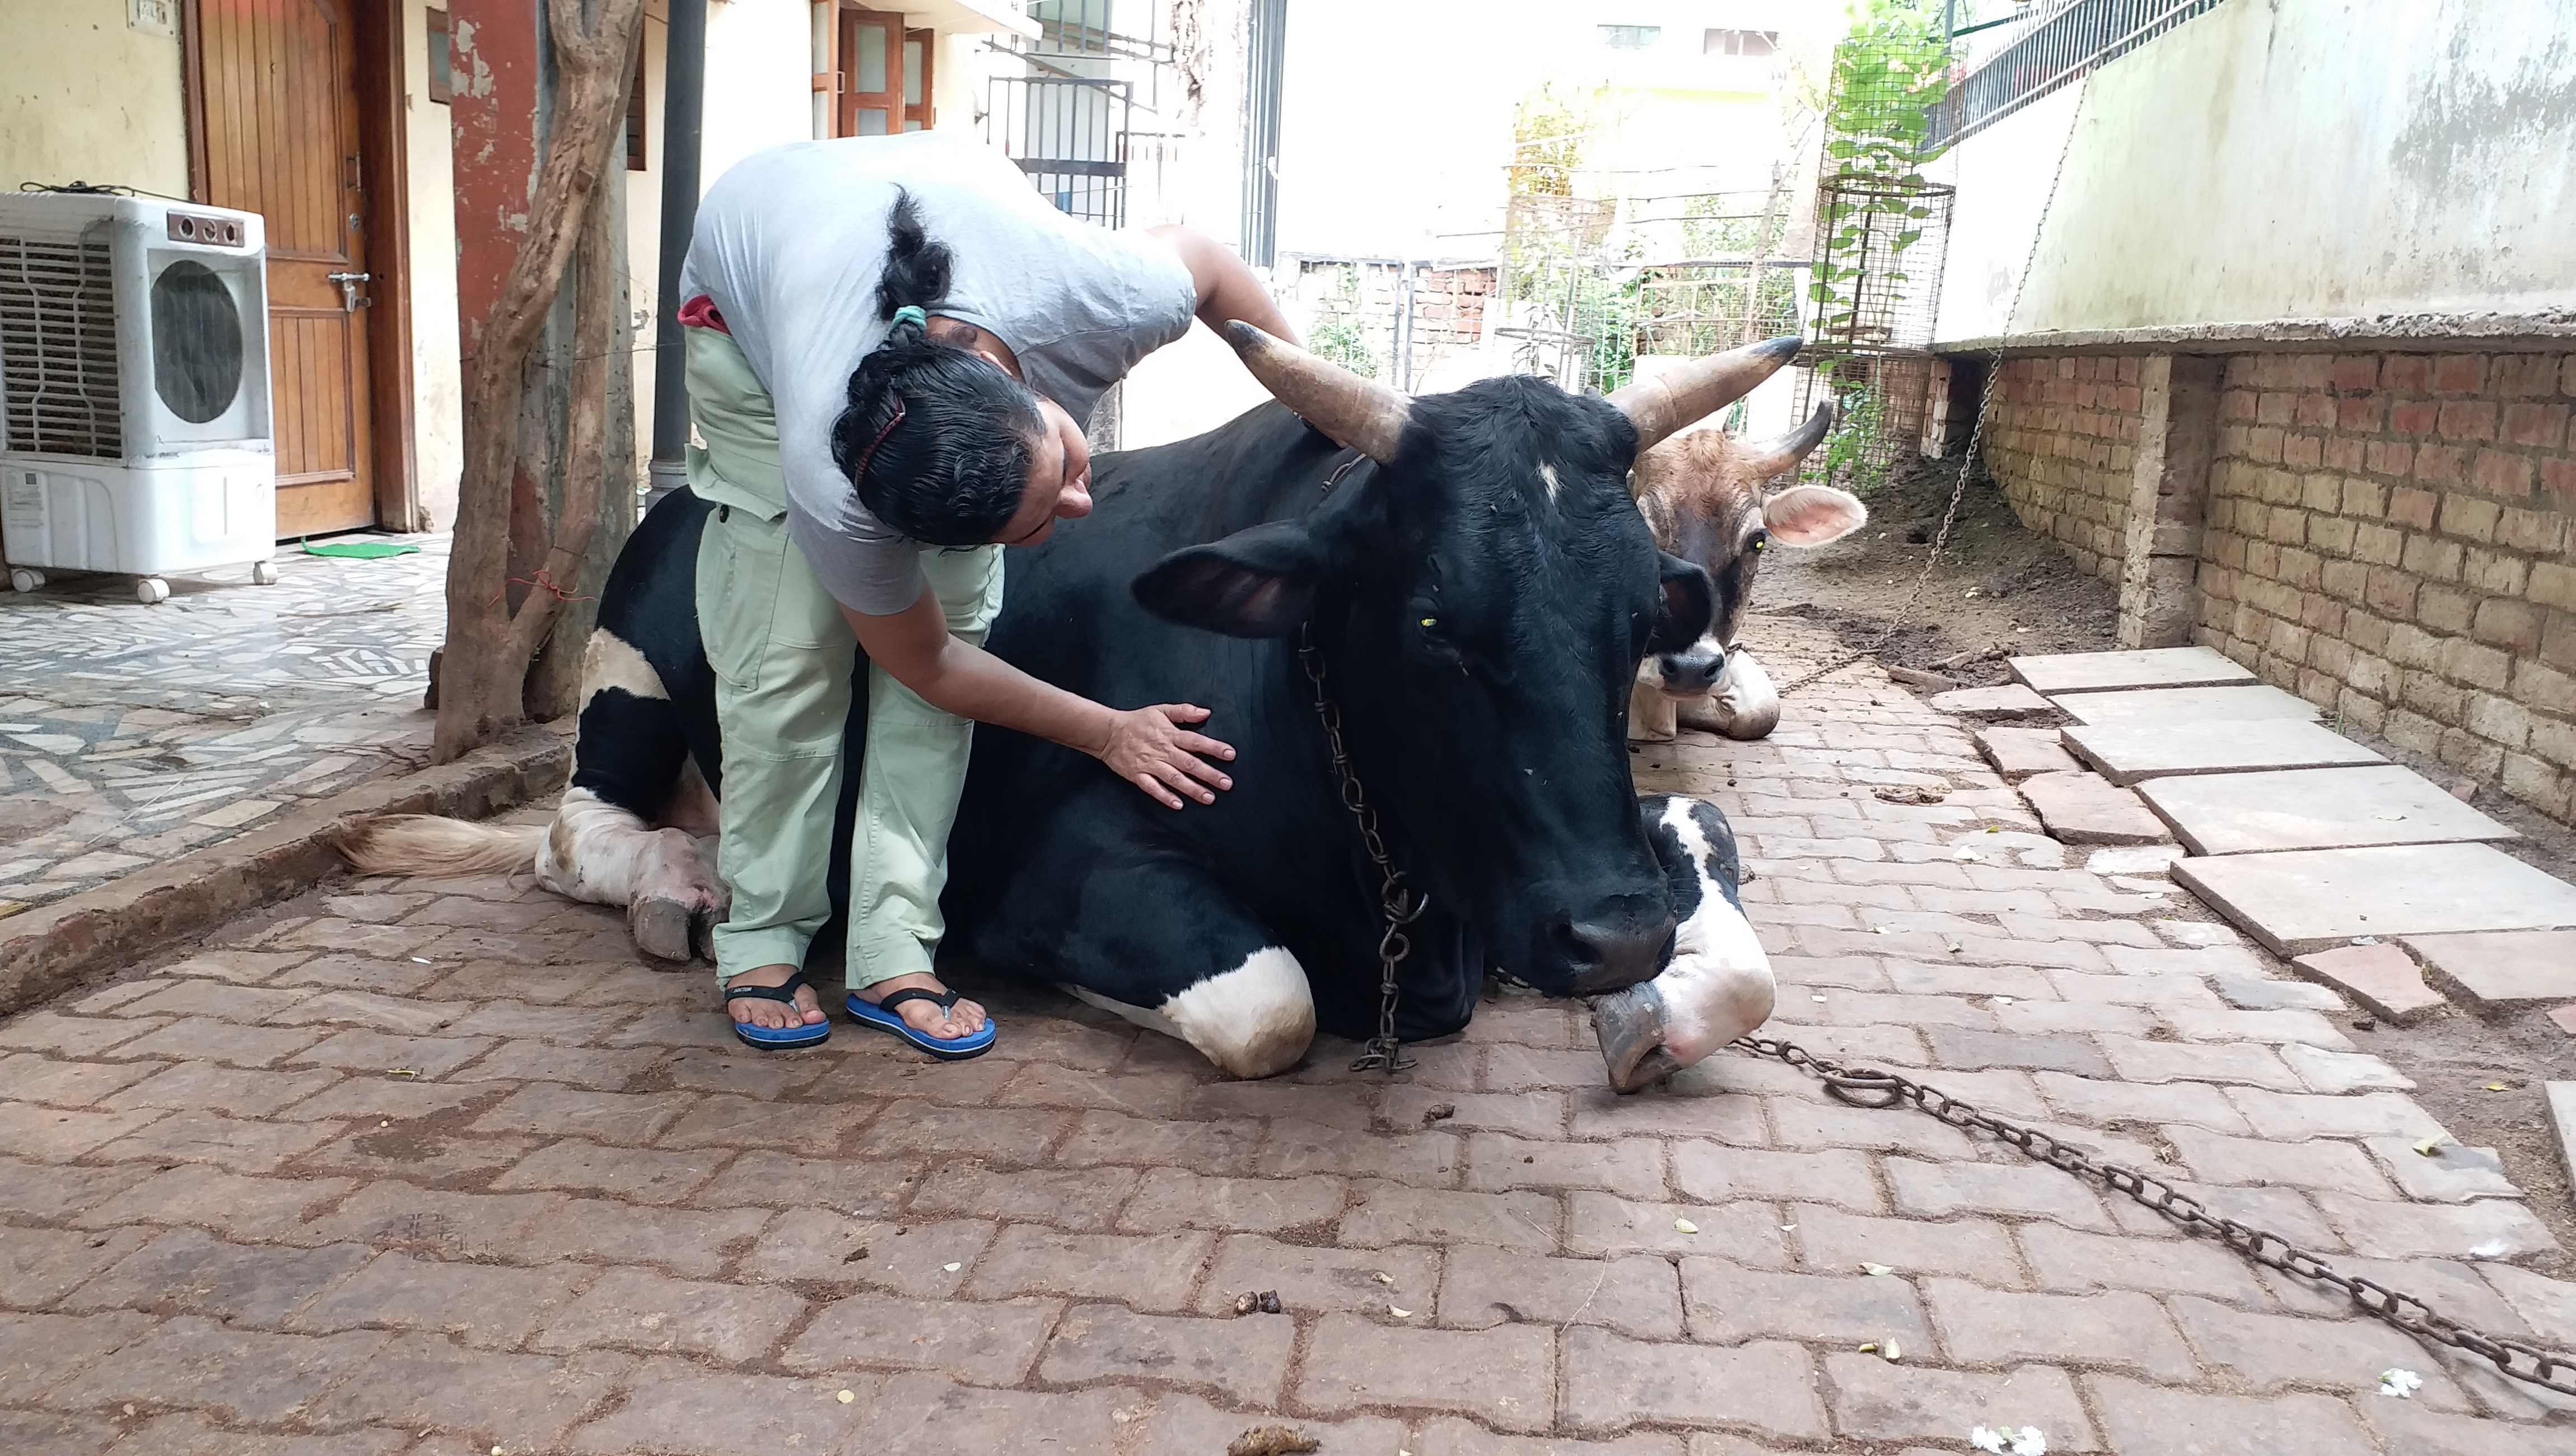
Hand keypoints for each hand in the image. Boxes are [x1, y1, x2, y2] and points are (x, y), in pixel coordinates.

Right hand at [1092, 703, 1236, 808]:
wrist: (1108, 732)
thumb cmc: (1137, 721)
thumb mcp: (1161, 710)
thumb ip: (1184, 711)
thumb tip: (1206, 712)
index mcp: (1170, 734)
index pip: (1196, 741)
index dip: (1214, 748)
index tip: (1230, 754)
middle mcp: (1163, 751)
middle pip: (1189, 763)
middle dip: (1209, 774)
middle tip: (1226, 784)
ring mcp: (1150, 764)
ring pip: (1174, 778)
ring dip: (1192, 789)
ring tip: (1209, 798)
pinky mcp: (1138, 776)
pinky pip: (1152, 788)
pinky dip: (1164, 796)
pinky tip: (1178, 805)